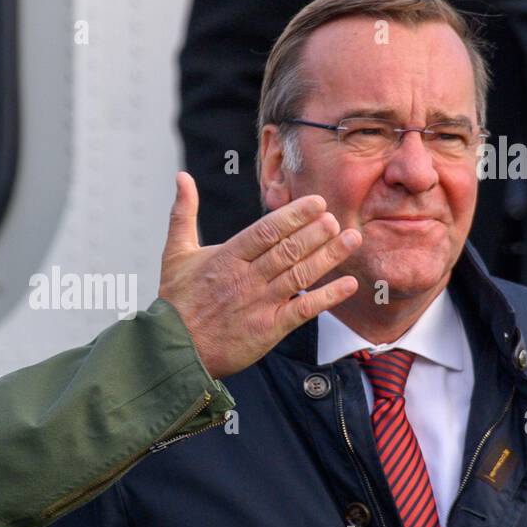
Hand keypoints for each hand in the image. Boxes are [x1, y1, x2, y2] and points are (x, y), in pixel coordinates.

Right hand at [158, 171, 360, 378]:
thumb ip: (183, 213)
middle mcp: (245, 278)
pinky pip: (303, 309)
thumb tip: (182, 177)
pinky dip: (328, 297)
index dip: (295, 215)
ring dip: (329, 256)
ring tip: (351, 239)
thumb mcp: (175, 253)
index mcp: (227, 257)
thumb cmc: (176, 301)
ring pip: (299, 274)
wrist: (175, 350)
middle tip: (336, 219)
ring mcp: (259, 304)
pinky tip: (349, 284)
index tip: (317, 203)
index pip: (266, 230)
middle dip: (316, 233)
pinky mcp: (268, 329)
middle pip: (288, 250)